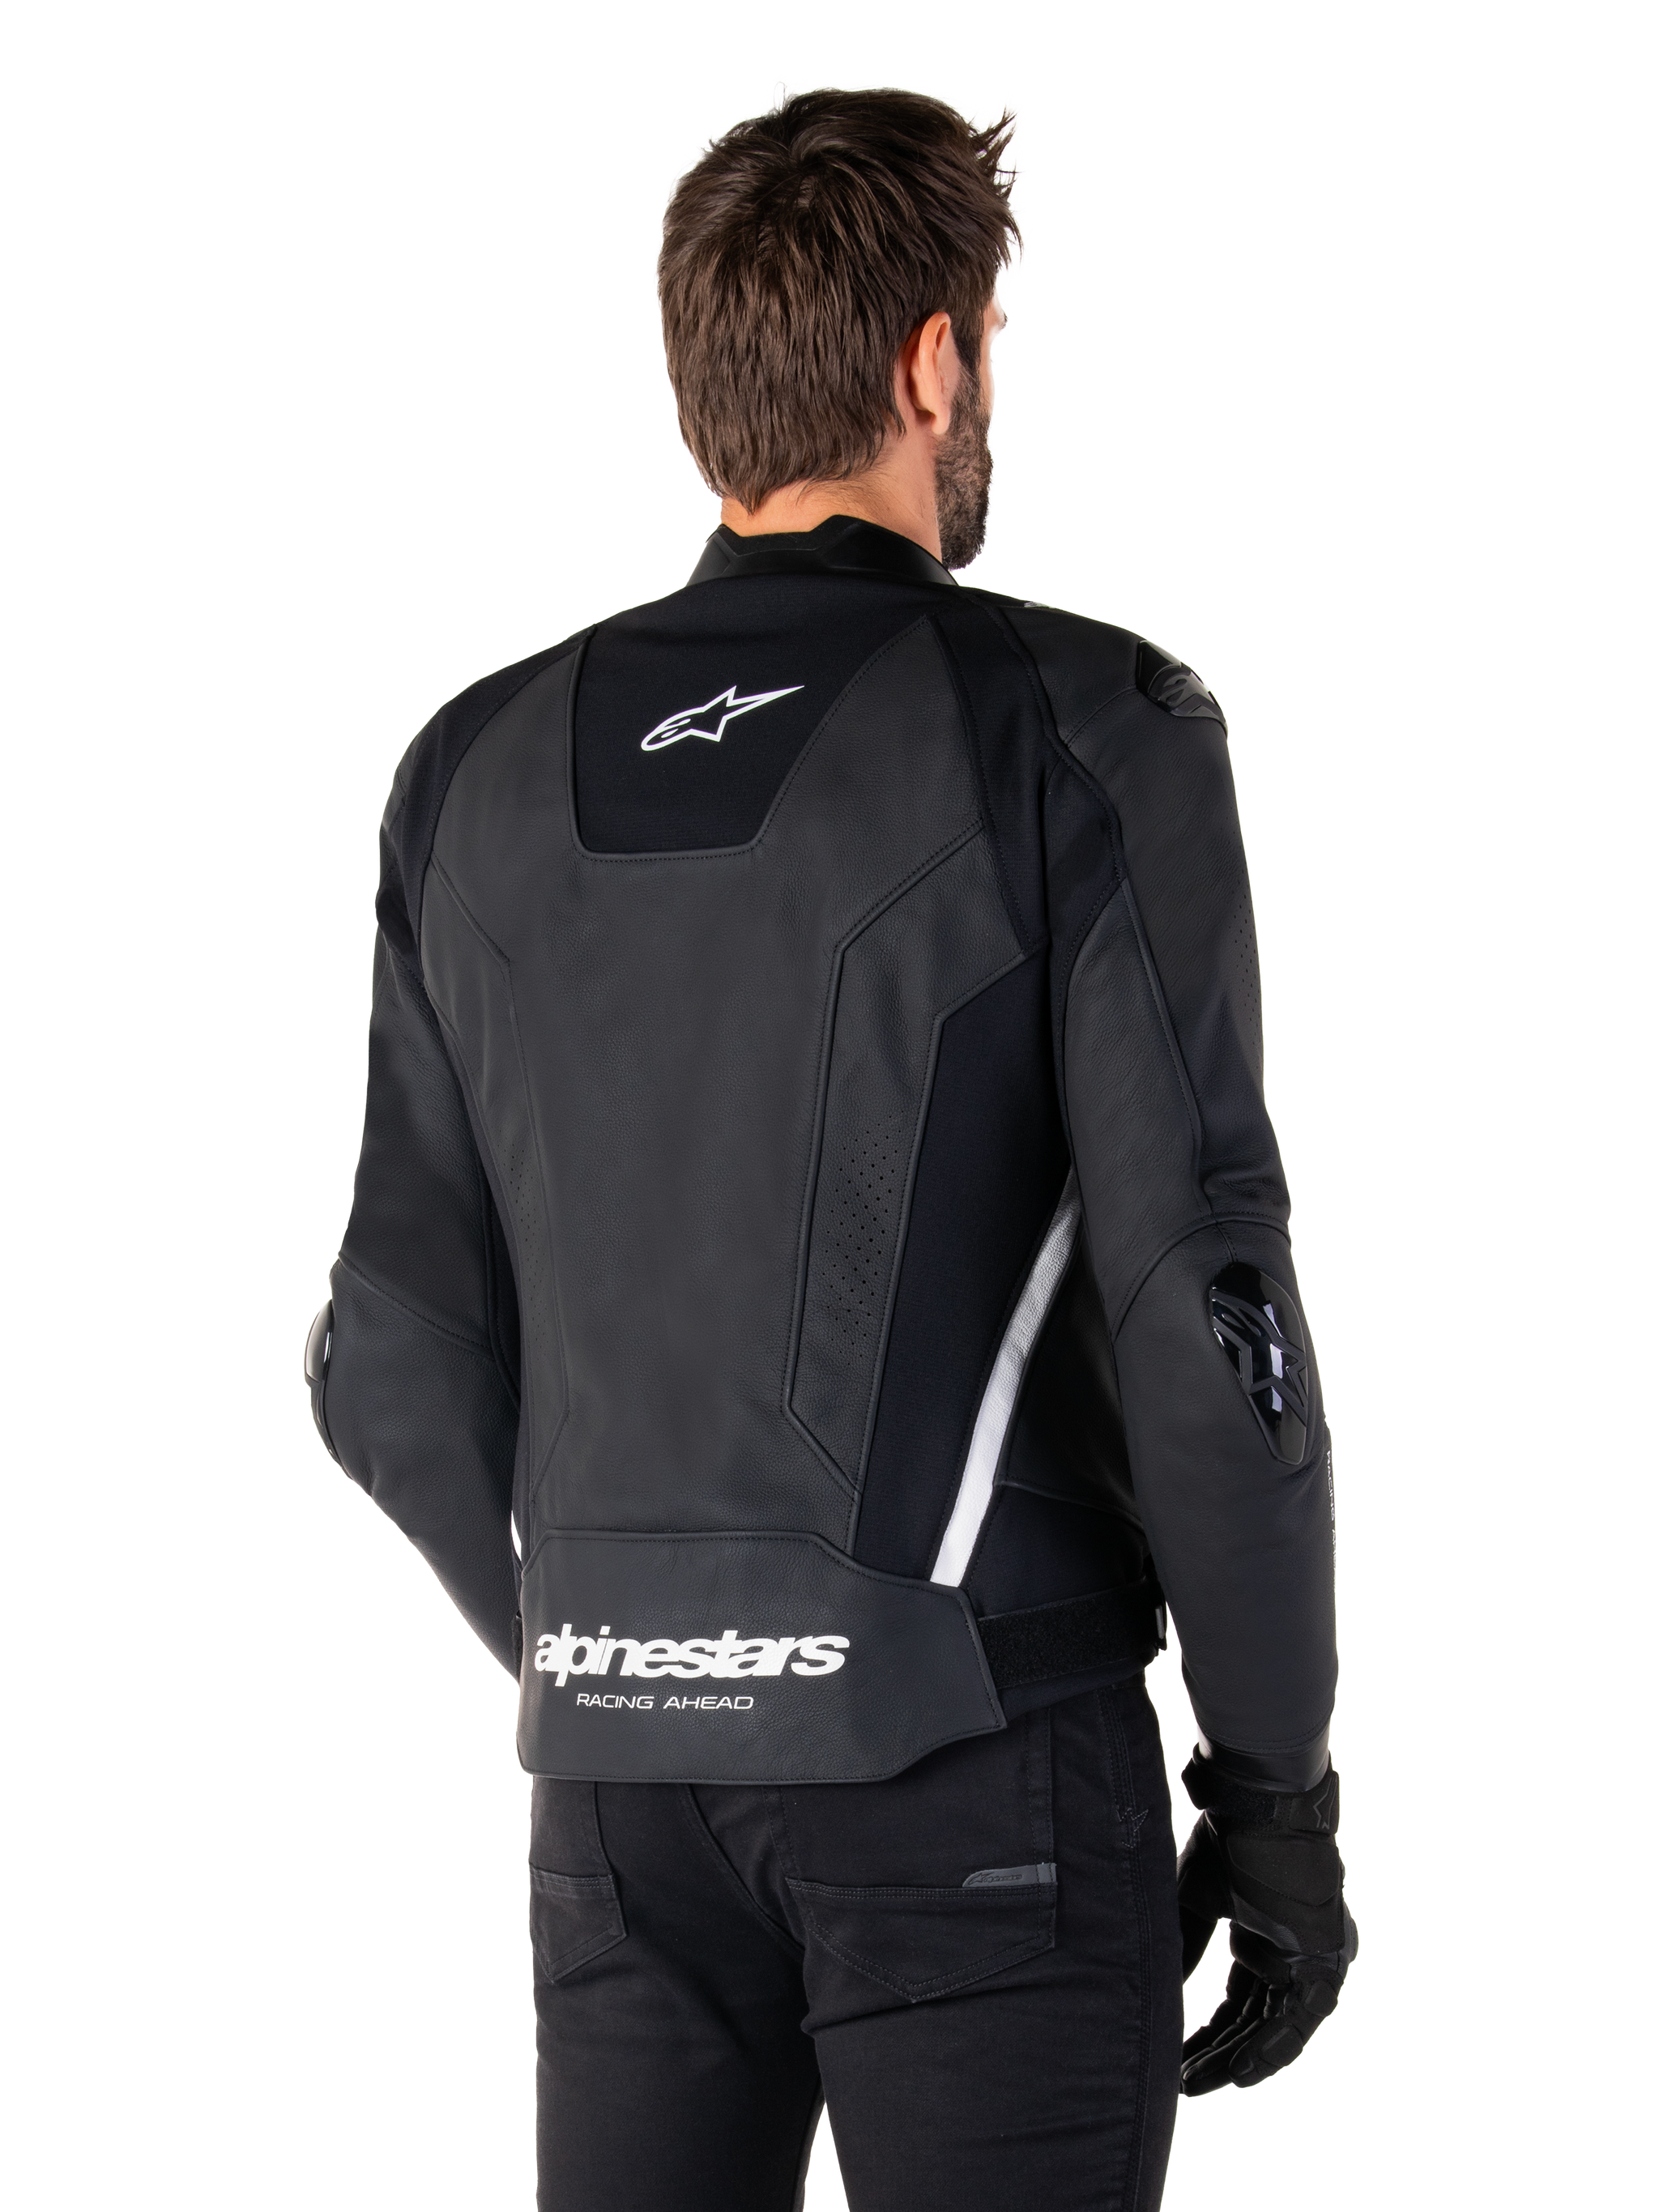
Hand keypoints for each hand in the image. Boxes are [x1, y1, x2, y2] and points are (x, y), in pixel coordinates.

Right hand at [1175, 1751, 1358, 2096]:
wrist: (1261, 1806)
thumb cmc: (1227, 1840)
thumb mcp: (1193, 1901)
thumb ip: (1182, 1948)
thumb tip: (1160, 1997)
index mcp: (1263, 1937)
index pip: (1238, 2003)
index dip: (1208, 2033)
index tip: (1177, 2058)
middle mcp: (1293, 1954)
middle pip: (1255, 2021)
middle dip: (1219, 2054)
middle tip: (1183, 2082)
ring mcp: (1314, 1959)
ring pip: (1278, 2027)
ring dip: (1240, 2059)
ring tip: (1201, 2084)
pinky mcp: (1328, 1961)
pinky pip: (1301, 2020)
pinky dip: (1273, 2050)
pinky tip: (1240, 2075)